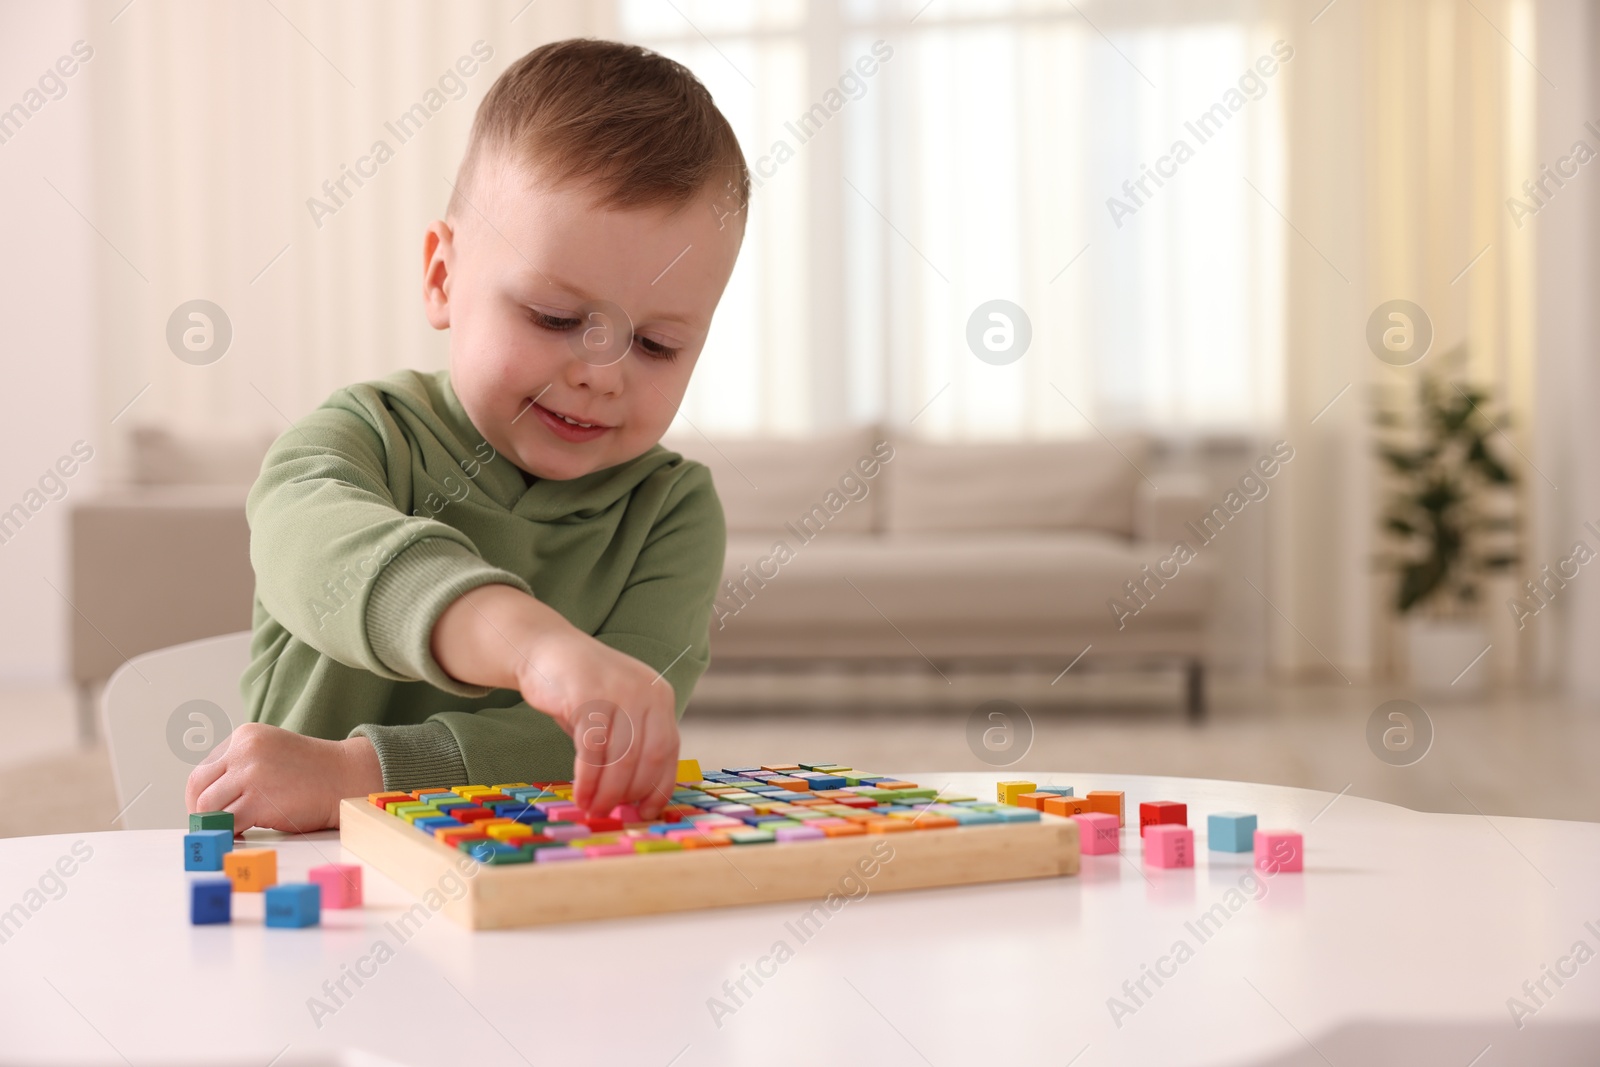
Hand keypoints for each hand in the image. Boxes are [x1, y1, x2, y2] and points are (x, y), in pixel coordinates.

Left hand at [185, 723, 382, 832]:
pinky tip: (242, 834)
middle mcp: (244, 750)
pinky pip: (227, 823)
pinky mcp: (259, 799)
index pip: (205, 768)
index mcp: (245, 736)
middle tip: (211, 825)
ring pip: (207, 806)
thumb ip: (242, 766)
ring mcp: (251, 774)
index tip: (210, 810)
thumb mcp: (271, 754)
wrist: (347, 778)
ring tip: (230, 830)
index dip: (202, 794)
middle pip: (198, 786)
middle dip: (199, 810)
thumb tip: (209, 797)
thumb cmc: (313, 772)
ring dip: (215, 823)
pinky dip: (229, 833)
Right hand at [512, 630, 679, 819]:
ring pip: (620, 757)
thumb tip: (636, 800)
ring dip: (607, 792)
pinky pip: (592, 751)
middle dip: (630, 793)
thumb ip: (632, 745)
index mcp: (660, 696)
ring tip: (593, 809)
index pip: (669, 750)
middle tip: (612, 812)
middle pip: (648, 757)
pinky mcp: (588, 696)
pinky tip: (580, 794)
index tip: (646, 812)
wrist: (546, 649)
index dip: (659, 786)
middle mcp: (645, 691)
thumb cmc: (583, 691)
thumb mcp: (619, 713)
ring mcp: (618, 691)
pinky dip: (587, 780)